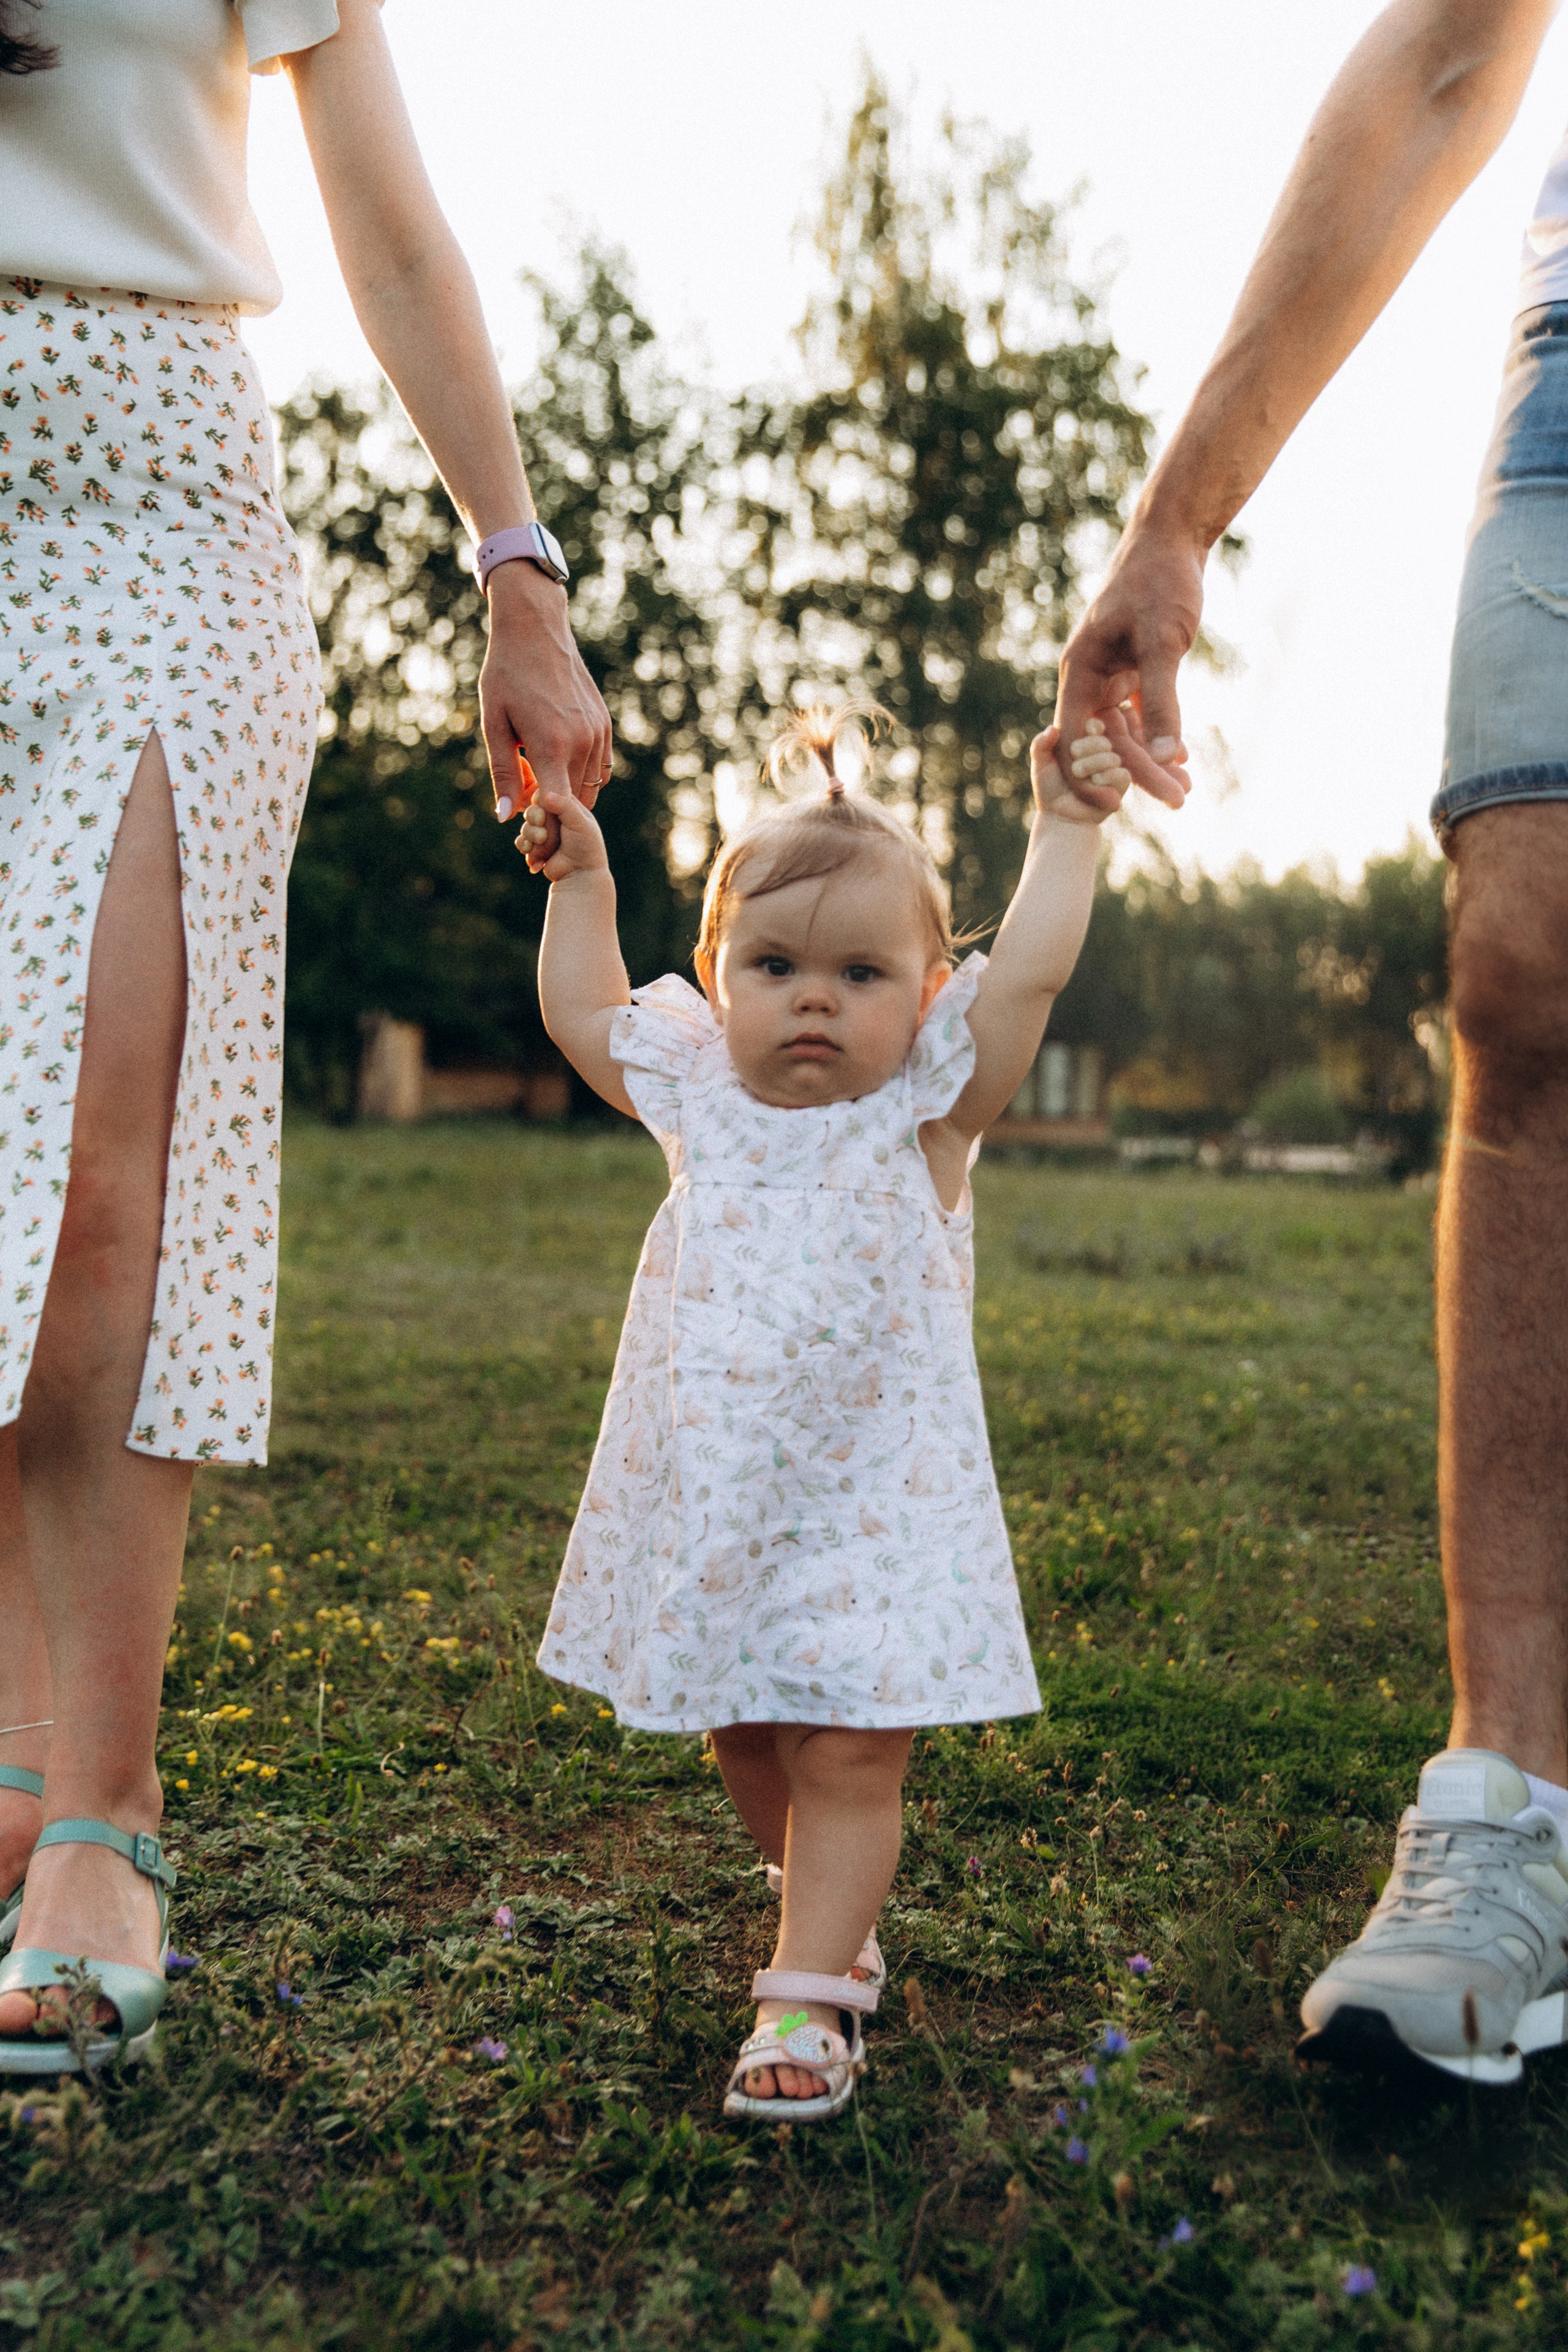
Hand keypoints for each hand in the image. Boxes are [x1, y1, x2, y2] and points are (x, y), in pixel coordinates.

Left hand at [482, 562, 613, 851]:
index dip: (545, 831)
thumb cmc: (506, 674)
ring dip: (569, 799)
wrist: (536, 629)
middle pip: (576, 804)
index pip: (555, 807)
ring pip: (590, 788)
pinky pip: (598, 767)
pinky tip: (557, 769)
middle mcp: (581, 742)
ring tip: (541, 798)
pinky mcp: (604, 724)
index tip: (529, 845)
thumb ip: (502, 773)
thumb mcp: (494, 723)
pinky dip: (581, 778)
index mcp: (551, 745)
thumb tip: (506, 817)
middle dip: (556, 822)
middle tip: (532, 832)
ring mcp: (597, 733)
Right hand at [520, 784, 609, 881]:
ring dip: (531, 837)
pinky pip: (522, 841)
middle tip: (543, 833)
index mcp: (568, 806)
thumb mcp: (579, 822)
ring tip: (543, 848)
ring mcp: (545, 832)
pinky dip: (526, 848)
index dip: (541, 800)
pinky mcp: (537, 847)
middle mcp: (555, 818)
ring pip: (525, 826)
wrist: (580, 876)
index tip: (545, 811)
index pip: (546, 792)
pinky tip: (536, 858)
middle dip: (534, 820)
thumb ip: (564, 805)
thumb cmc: (585, 848)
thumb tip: (545, 793)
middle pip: (532, 808)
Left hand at [1031, 713, 1147, 823]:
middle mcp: (1101, 754)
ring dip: (1093, 764)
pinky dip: (1108, 776)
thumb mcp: (1040, 766)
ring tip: (1078, 774)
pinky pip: (1122, 774)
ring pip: (1112, 757)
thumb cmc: (1049, 790)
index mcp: (1085, 743)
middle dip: (1088, 747)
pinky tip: (1096, 781)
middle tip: (1073, 760)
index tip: (1085, 730)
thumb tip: (1053, 728)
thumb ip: (1040, 745)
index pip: (1096, 724)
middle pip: (1104, 741)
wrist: (1060, 817)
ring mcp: (1112, 769)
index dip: (1093, 726)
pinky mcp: (1120, 786)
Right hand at [1054, 520, 1204, 809]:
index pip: (1076, 739)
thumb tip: (1167, 756)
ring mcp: (1114, 674)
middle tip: (1178, 801)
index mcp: (1081, 671)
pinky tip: (1183, 759)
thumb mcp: (1162, 643)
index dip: (1093, 774)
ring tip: (1184, 790)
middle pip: (1108, 740)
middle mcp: (1092, 677)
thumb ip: (1162, 701)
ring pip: (1128, 730)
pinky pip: (1144, 713)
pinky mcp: (1137, 668)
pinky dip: (1162, 734)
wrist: (1174, 536)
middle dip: (1139, 773)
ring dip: (1154, 759)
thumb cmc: (1160, 581)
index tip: (1120, 805)